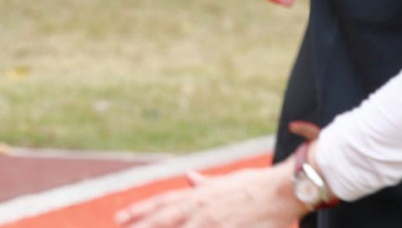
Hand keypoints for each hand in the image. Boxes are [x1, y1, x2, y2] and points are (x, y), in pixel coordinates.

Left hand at [115, 163, 302, 227]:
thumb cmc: (256, 185)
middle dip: (140, 225)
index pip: (162, 203)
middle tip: (121, 227)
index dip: (139, 210)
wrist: (282, 189)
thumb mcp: (226, 182)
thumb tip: (190, 177)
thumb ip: (204, 183)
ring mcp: (212, 221)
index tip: (119, 217)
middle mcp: (200, 207)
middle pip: (162, 219)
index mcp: (199, 195)